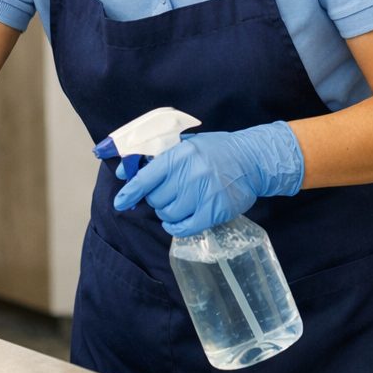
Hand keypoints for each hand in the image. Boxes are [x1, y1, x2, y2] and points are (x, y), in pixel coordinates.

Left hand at [111, 121, 304, 236]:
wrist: (252, 160)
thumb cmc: (216, 151)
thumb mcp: (186, 145)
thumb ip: (157, 157)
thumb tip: (124, 172)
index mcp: (180, 155)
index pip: (146, 178)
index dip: (130, 192)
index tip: (120, 202)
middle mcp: (190, 174)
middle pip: (156, 199)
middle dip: (157, 199)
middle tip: (169, 194)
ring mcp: (203, 194)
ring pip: (168, 214)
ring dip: (168, 213)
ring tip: (180, 203)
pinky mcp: (214, 211)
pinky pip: (184, 228)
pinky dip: (176, 228)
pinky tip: (178, 221)